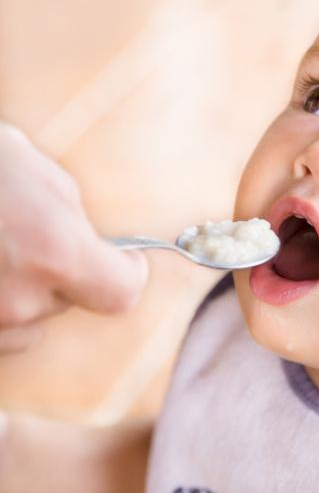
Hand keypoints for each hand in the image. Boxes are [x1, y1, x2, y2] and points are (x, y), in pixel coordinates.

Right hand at [0, 122, 147, 352]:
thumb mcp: (33, 169)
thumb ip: (70, 213)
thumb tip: (86, 240)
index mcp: (54, 251)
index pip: (120, 293)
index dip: (126, 273)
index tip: (124, 260)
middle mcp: (19, 301)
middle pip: (66, 303)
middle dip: (59, 273)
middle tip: (25, 233)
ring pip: (24, 322)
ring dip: (18, 294)